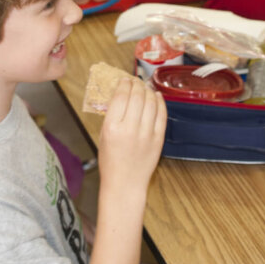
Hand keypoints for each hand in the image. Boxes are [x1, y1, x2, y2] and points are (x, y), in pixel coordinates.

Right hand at [97, 78, 166, 192]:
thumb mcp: (103, 136)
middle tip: (135, 81)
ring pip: (151, 103)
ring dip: (148, 91)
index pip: (121, 96)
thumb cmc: (111, 162)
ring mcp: (146, 134)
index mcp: (112, 127)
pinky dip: (160, 102)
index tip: (124, 80)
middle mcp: (130, 128)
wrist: (125, 183)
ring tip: (145, 87)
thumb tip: (121, 95)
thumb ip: (111, 116)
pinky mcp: (158, 139)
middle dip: (136, 84)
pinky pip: (162, 115)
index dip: (124, 84)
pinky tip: (157, 96)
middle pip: (137, 96)